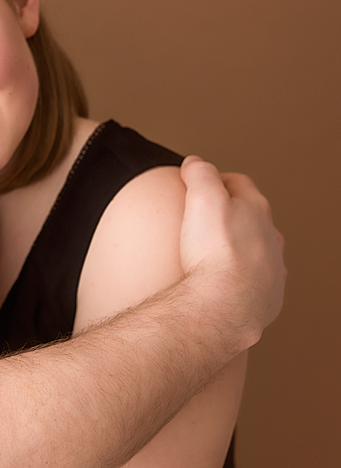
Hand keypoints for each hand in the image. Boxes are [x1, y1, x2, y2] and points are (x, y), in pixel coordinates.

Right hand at [178, 156, 285, 346]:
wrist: (225, 304)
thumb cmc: (215, 253)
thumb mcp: (201, 198)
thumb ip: (200, 174)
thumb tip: (196, 163)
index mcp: (256, 210)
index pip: (238, 183)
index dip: (216, 179)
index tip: (198, 184)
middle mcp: (270, 237)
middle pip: (251, 216)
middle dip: (230, 213)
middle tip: (204, 218)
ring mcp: (272, 268)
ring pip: (257, 249)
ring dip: (239, 246)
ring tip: (213, 252)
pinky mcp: (268, 296)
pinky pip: (255, 280)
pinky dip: (241, 277)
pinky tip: (222, 282)